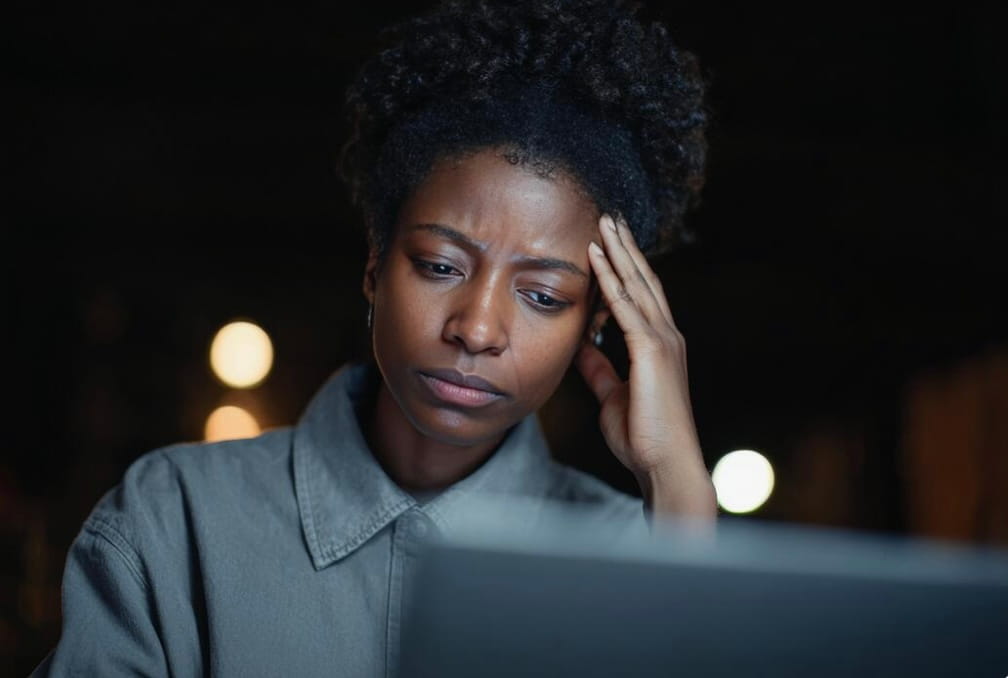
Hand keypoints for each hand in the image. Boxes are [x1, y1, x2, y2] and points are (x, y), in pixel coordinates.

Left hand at [577, 214, 715, 518]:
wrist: (664, 465)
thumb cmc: (642, 437)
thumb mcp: (612, 396)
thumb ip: (600, 369)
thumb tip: (583, 345)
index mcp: (659, 346)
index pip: (641, 297)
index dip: (626, 268)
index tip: (609, 244)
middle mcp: (667, 336)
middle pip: (644, 281)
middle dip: (626, 248)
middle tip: (610, 217)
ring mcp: (663, 341)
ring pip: (638, 285)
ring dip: (619, 251)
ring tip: (604, 222)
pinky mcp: (652, 352)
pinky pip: (627, 306)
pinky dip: (611, 278)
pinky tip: (598, 256)